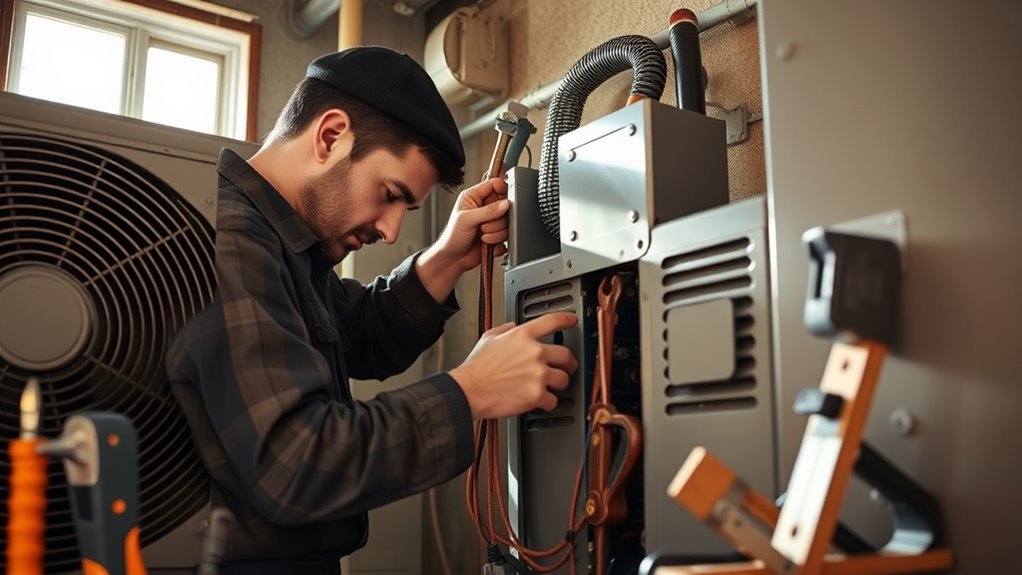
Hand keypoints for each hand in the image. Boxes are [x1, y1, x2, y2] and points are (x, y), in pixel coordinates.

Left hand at [429, 177, 508, 272]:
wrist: (453, 259)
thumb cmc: (452, 237)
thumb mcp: (467, 219)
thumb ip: (487, 210)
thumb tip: (505, 204)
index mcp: (474, 197)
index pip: (494, 184)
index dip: (502, 190)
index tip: (502, 202)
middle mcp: (485, 207)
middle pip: (505, 205)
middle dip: (496, 220)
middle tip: (484, 226)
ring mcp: (492, 221)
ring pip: (507, 222)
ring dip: (496, 232)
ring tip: (482, 236)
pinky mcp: (497, 235)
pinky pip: (507, 236)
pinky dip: (498, 242)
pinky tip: (487, 243)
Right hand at [450, 312, 578, 419]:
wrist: (469, 390)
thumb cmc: (476, 367)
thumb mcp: (489, 338)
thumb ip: (505, 329)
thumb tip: (513, 327)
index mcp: (523, 336)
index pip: (552, 321)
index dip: (566, 319)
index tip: (572, 321)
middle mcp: (534, 353)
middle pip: (566, 355)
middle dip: (569, 362)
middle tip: (567, 367)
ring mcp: (538, 374)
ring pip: (563, 379)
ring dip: (559, 384)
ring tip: (551, 387)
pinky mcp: (536, 395)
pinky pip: (553, 400)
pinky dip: (548, 402)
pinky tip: (540, 401)